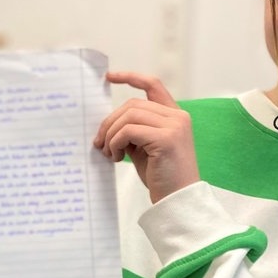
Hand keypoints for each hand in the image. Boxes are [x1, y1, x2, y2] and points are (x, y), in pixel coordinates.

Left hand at [93, 71, 198, 202]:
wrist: (178, 200)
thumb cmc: (160, 176)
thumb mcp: (144, 148)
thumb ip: (133, 130)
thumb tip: (106, 124)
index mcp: (174, 116)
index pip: (153, 85)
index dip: (131, 77)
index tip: (109, 77)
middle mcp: (178, 117)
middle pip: (132, 104)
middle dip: (110, 122)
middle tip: (98, 142)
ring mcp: (174, 126)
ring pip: (129, 116)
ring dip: (111, 134)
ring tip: (108, 153)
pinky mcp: (167, 138)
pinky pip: (129, 131)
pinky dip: (116, 143)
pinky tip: (116, 158)